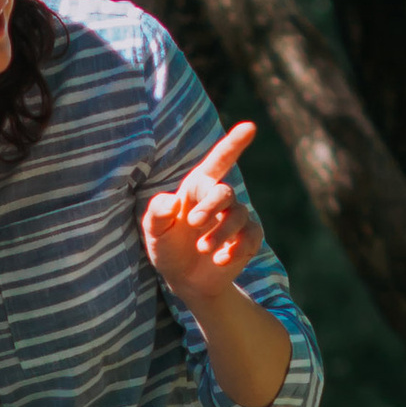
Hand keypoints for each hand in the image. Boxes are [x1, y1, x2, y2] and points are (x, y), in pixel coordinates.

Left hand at [140, 120, 264, 303]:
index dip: (234, 143)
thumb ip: (156, 213)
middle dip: (211, 208)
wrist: (184, 279)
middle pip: (224, 193)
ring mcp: (236, 218)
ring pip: (238, 216)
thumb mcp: (154, 231)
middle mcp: (219, 198)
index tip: (250, 127)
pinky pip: (251, 237)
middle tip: (194, 224)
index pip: (219, 161)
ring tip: (203, 250)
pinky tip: (220, 260)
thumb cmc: (167, 247)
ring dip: (220, 234)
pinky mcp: (248, 239)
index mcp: (197, 187)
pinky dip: (237, 249)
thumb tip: (172, 201)